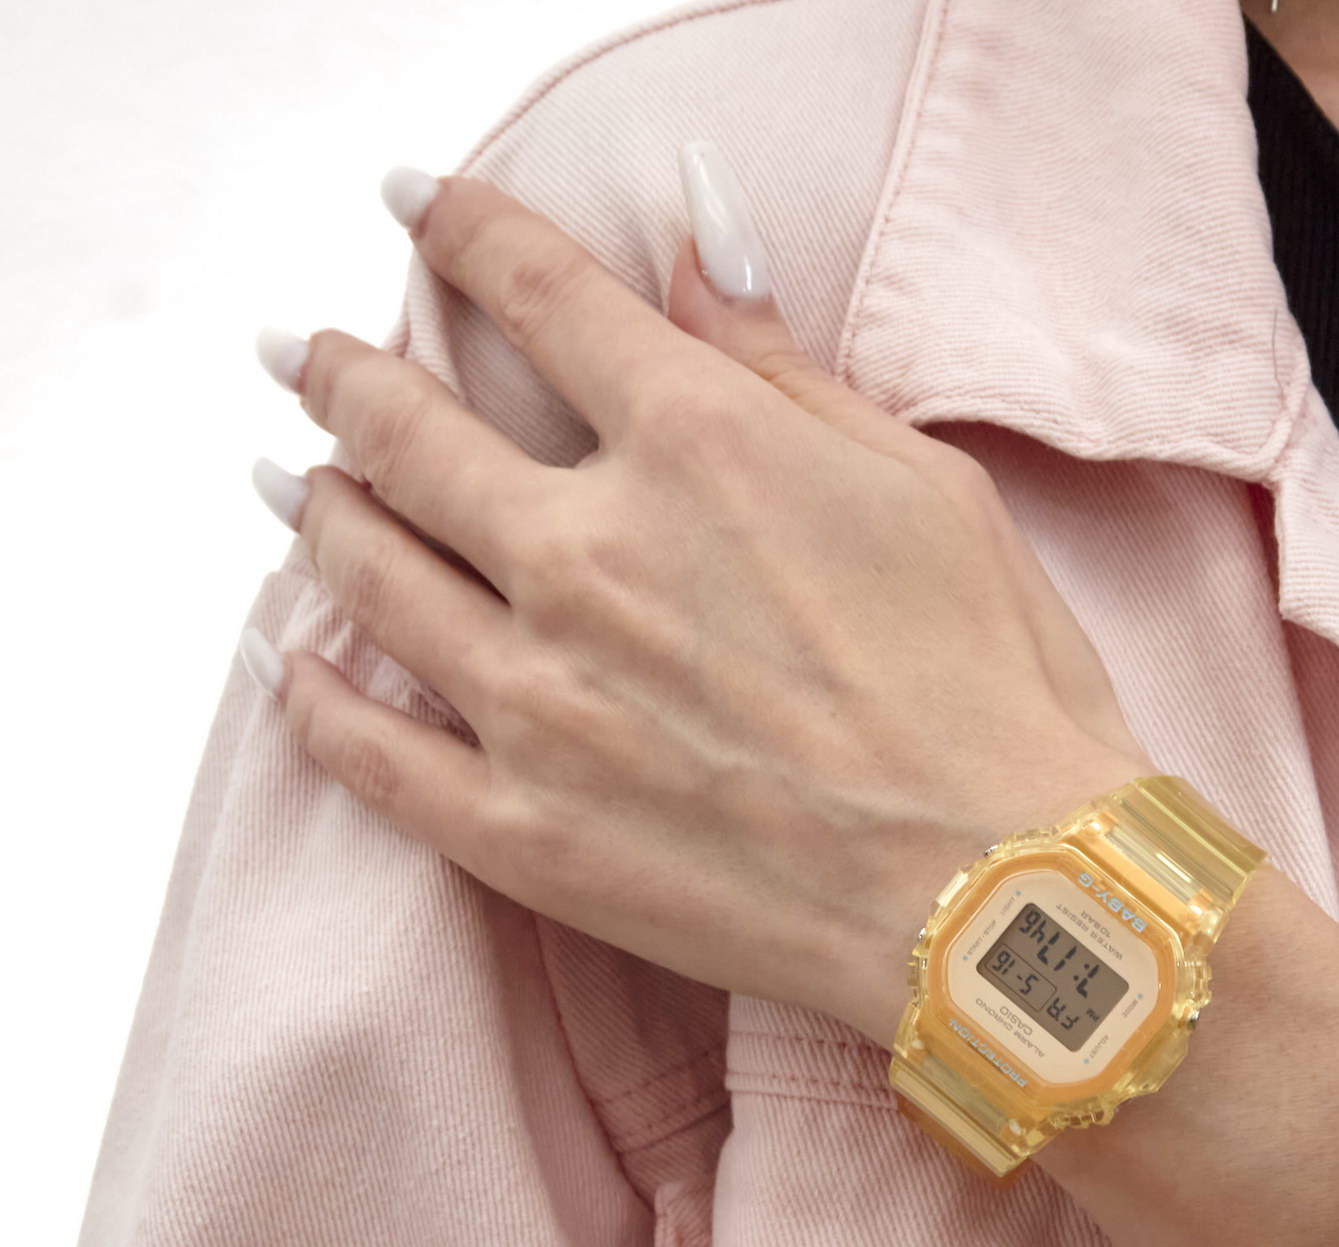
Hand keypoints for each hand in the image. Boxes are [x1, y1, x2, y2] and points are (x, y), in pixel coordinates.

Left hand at [243, 158, 1148, 1050]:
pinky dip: (315, 698)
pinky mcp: (522, 832)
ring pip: (368, 571)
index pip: (536, 294)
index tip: (417, 207)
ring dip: (315, 509)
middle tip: (308, 356)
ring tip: (293, 485)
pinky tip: (293, 665)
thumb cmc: (993, 693)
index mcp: (695, 448)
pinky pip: (370, 755)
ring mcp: (540, 701)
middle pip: (408, 429)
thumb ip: (779, 366)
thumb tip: (690, 239)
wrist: (1002, 904)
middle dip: (343, 374)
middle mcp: (589, 557)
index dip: (462, 230)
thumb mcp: (919, 487)